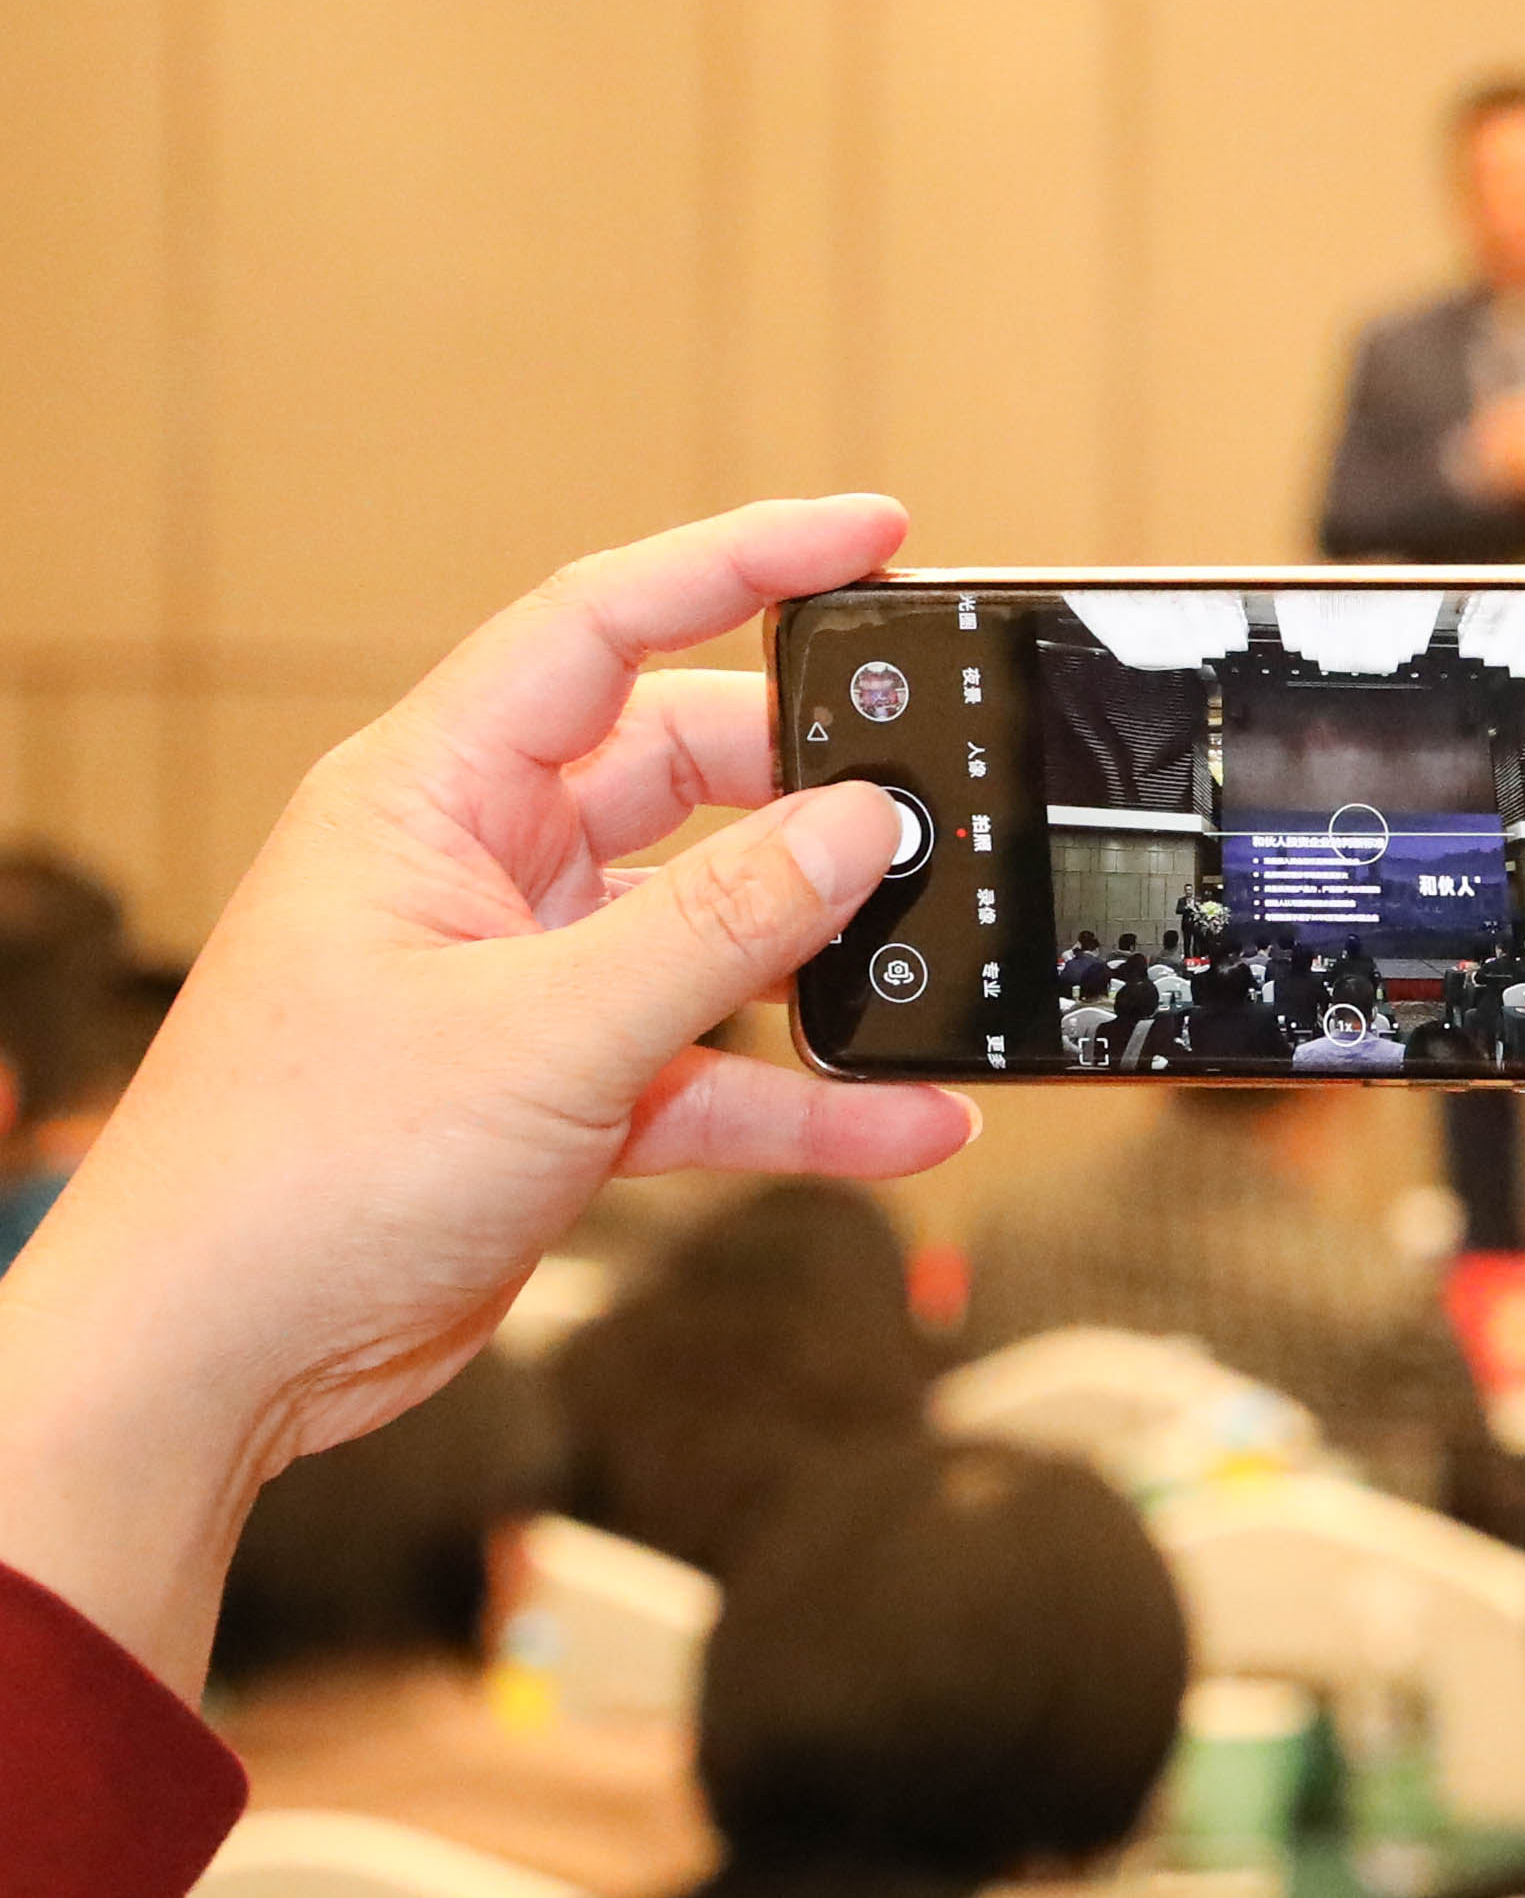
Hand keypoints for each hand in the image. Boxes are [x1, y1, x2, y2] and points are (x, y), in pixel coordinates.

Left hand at [0, 497, 976, 1691]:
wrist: (210, 1363)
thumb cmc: (295, 1178)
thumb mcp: (543, 1033)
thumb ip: (724, 924)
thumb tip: (868, 824)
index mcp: (427, 799)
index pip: (602, 624)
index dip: (744, 562)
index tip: (878, 534)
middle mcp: (475, 869)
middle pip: (684, 771)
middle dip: (813, 787)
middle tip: (936, 796)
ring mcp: (519, 979)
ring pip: (713, 922)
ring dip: (824, 957)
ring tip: (942, 962)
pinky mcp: (555, 1090)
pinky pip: (713, 1063)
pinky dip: (806, 1094)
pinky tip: (905, 1119)